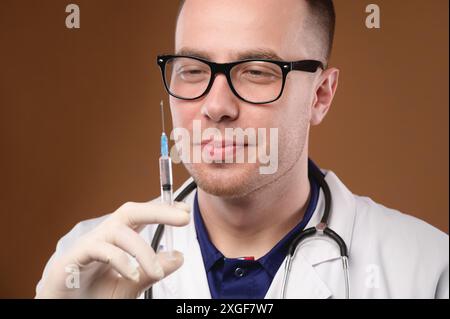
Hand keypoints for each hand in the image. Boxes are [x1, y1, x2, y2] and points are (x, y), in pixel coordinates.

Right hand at [35, 201, 189, 298]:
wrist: (63, 305)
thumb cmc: (93, 293)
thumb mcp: (130, 285)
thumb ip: (150, 272)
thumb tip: (178, 257)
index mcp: (119, 239)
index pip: (143, 217)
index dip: (164, 211)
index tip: (185, 211)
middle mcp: (105, 235)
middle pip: (130, 212)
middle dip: (158, 211)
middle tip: (183, 217)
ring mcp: (90, 244)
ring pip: (119, 232)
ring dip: (143, 250)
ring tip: (157, 272)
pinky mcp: (74, 257)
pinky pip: (100, 249)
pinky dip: (120, 260)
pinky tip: (132, 273)